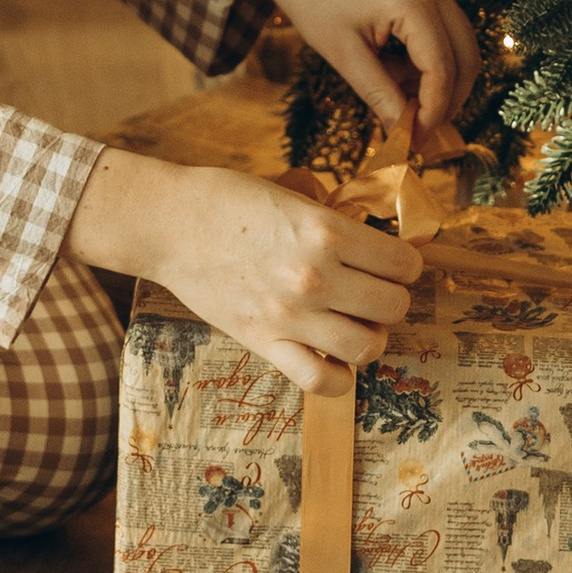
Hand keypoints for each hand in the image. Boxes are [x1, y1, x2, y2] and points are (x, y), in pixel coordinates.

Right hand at [67, 145, 424, 397]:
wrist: (167, 224)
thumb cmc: (225, 199)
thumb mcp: (288, 192)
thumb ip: (330, 217)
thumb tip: (367, 234)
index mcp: (325, 230)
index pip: (403, 264)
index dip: (404, 264)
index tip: (391, 263)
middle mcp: (315, 276)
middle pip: (393, 307)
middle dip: (391, 300)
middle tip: (373, 292)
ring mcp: (290, 315)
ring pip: (368, 347)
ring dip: (370, 338)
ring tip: (355, 324)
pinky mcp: (263, 343)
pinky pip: (320, 381)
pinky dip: (338, 378)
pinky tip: (333, 359)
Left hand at [245, 0, 481, 152]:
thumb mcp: (343, 54)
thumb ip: (379, 95)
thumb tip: (402, 136)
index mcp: (413, 3)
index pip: (442, 71)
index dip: (433, 113)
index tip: (415, 143)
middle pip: (466, 59)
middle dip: (447, 101)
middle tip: (418, 131)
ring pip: (460, 46)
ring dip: (439, 82)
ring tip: (399, 101)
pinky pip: (442, 31)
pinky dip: (429, 60)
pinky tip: (395, 73)